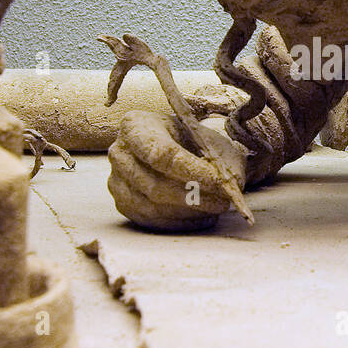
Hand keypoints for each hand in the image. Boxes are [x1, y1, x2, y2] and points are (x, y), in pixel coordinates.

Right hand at [107, 110, 248, 230]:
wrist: (176, 147)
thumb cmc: (191, 140)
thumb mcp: (206, 139)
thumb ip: (218, 159)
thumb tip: (230, 186)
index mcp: (135, 125)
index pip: (161, 154)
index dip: (192, 171)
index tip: (219, 181)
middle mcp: (119, 153)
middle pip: (155, 184)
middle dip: (193, 196)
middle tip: (223, 201)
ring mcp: (117, 181)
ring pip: (153, 207)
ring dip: (189, 211)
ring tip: (216, 207)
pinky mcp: (123, 204)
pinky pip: (152, 221)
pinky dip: (181, 222)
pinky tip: (203, 216)